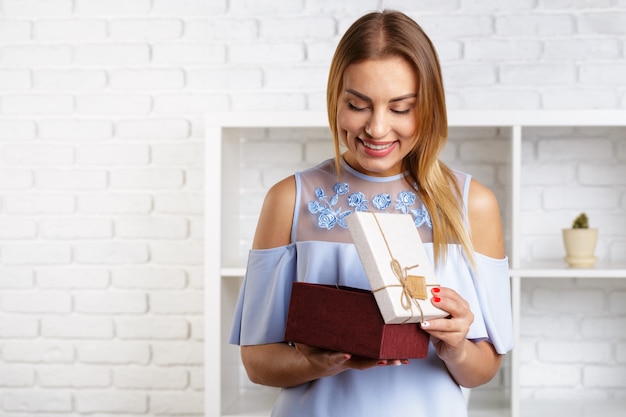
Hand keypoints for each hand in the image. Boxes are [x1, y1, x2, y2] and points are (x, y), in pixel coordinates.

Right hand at [294, 344, 408, 374]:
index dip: (339, 357)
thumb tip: (303, 313)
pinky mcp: (361, 357)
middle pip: (360, 363)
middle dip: (373, 361)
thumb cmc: (312, 350)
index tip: (346, 354)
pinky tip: (402, 357)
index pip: (333, 358)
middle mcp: (344, 361)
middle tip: (385, 360)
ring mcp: (354, 360)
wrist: (319, 364)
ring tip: (400, 360)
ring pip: (371, 362)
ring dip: (386, 361)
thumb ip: (305, 334)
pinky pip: (376, 358)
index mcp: (328, 358)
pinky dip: (388, 358)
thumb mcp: (304, 343)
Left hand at [419, 287, 473, 363]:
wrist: (452, 349)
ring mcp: (463, 329)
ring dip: (435, 322)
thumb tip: (420, 296)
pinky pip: (444, 335)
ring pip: (448, 324)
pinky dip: (433, 331)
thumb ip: (437, 306)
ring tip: (424, 321)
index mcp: (463, 306)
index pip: (454, 295)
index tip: (433, 290)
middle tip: (433, 300)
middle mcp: (466, 317)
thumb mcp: (441, 315)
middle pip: (457, 308)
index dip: (444, 292)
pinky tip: (426, 329)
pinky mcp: (457, 341)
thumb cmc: (445, 328)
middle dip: (445, 303)